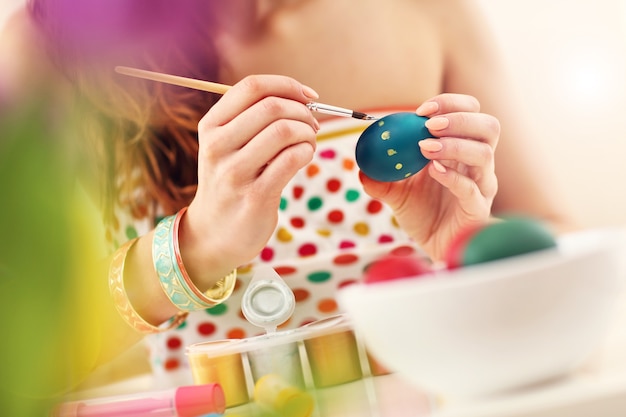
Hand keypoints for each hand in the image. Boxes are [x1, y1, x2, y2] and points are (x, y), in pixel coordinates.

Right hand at [181, 74, 319, 282]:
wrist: (214, 234)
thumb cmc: (231, 182)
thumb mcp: (227, 146)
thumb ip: (253, 119)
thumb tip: (302, 98)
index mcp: (211, 126)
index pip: (251, 87)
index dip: (287, 85)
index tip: (308, 96)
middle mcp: (217, 146)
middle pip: (272, 107)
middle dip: (303, 112)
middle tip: (312, 125)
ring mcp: (234, 172)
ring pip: (284, 131)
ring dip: (307, 133)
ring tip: (308, 143)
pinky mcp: (255, 196)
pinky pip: (292, 160)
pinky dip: (307, 153)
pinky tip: (304, 158)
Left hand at [359, 93, 499, 260]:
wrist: (433, 246)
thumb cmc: (422, 214)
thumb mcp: (396, 191)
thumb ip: (380, 176)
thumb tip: (360, 163)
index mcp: (462, 150)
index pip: (471, 113)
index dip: (451, 104)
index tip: (422, 109)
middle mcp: (477, 164)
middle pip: (488, 127)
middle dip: (460, 119)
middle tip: (429, 124)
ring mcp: (481, 185)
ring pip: (483, 154)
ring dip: (454, 145)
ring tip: (425, 147)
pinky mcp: (477, 208)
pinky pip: (472, 188)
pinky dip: (452, 176)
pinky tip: (434, 171)